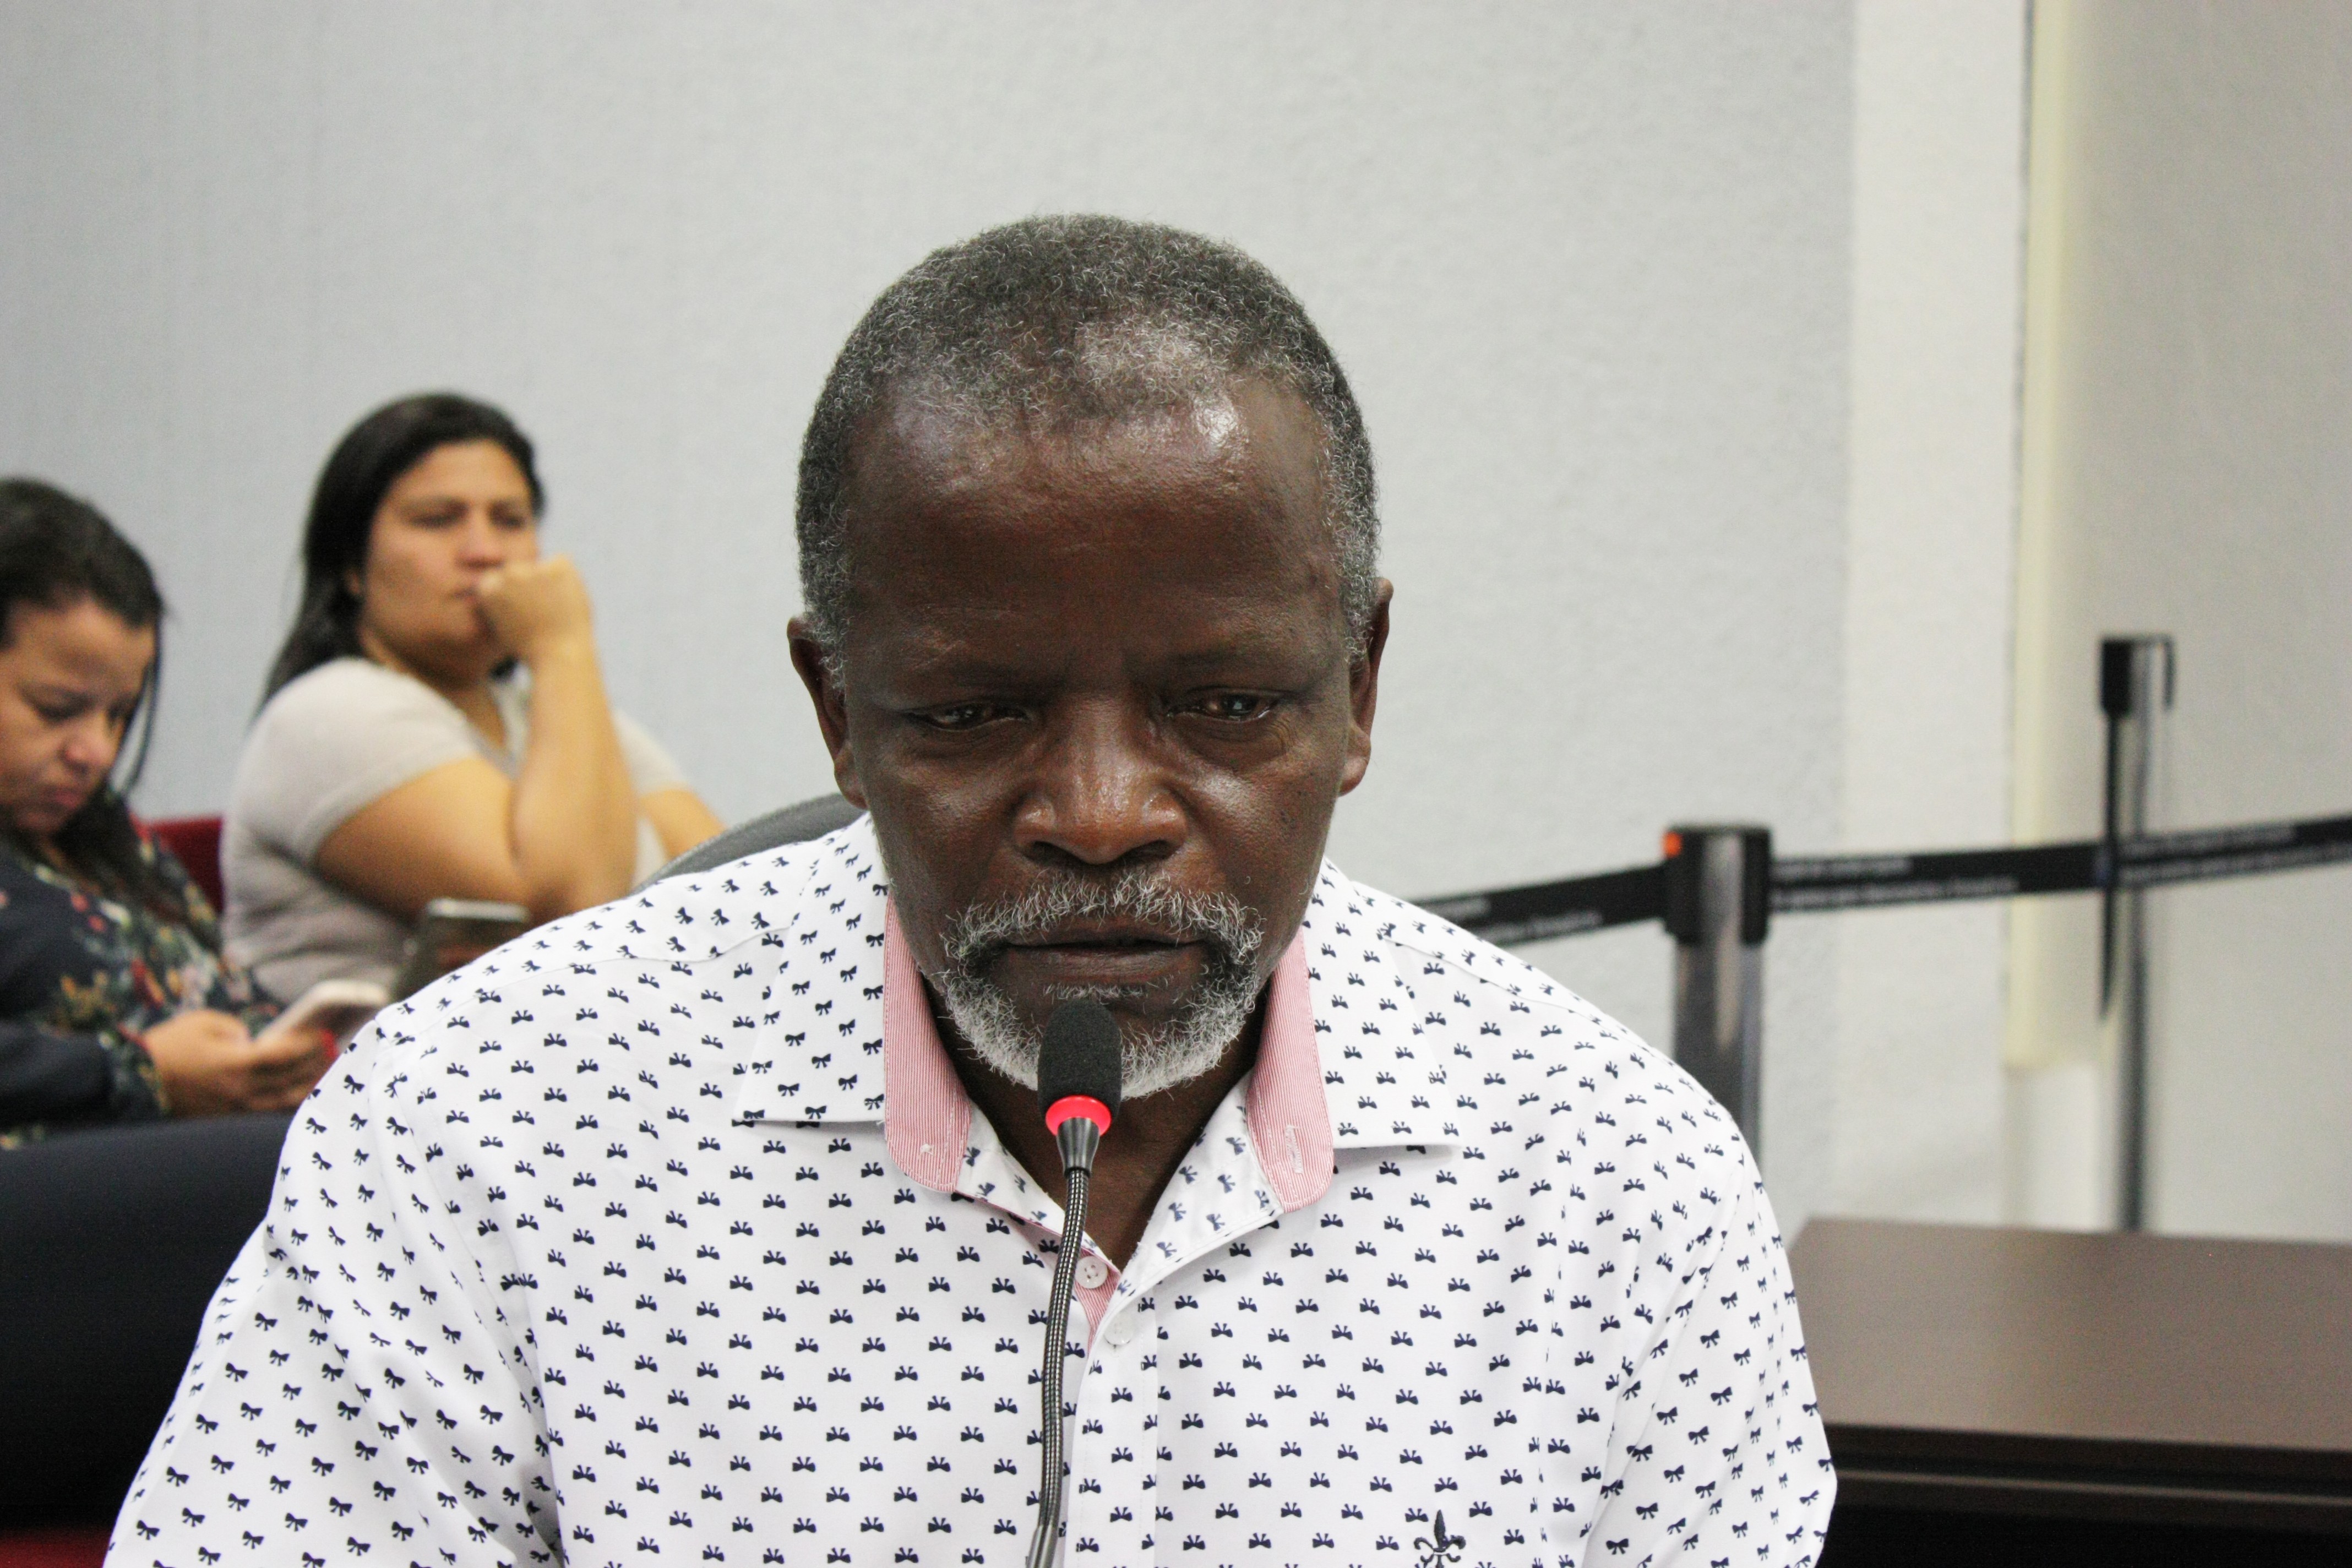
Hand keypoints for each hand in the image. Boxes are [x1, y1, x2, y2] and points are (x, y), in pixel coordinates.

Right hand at [143, 1009, 332, 1115]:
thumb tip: (260, 1040)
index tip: (322, 1034)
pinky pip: (266, 1111)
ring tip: (322, 1072)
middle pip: (290, 1078)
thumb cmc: (171, 1044)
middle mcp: (240, 1089)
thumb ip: (239, 1028)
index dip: (307, 1044)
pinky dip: (285, 1102)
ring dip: (306, 1085)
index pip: (285, 1054)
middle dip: (314, 1063)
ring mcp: (234, 1107)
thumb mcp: (206, 1022)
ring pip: (283, 1100)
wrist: (138, 1078)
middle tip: (331, 1050)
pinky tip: (298, 1092)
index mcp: (236, 1062)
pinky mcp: (227, 1117)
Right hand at [475, 555, 595, 666]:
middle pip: (519, 570)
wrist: (559, 656)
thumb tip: (501, 580)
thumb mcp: (502, 624)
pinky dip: (568, 577)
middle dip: (530, 586)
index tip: (522, 614)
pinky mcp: (559, 566)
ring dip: (549, 581)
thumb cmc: (531, 647)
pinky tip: (568, 600)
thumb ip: (499, 601)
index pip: (498, 578)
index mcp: (488, 586)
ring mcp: (534, 568)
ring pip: (542, 566)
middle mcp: (508, 573)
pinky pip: (563, 563)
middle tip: (541, 614)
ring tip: (555, 610)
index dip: (513, 595)